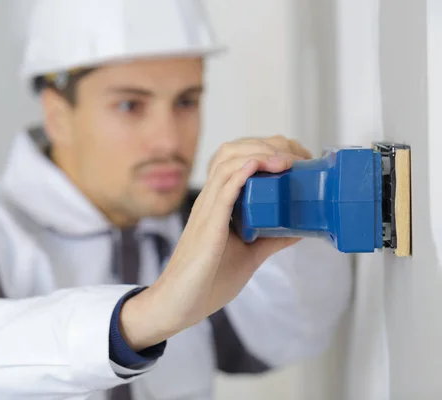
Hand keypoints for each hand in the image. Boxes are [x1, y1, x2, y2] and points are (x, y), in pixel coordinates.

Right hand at [120, 135, 312, 349]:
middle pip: (232, 151)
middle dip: (267, 144)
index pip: (238, 158)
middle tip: (297, 156)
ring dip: (259, 153)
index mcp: (218, 203)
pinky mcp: (208, 225)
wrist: (180, 304)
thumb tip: (300, 228)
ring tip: (285, 160)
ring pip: (227, 162)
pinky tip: (258, 165)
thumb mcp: (250, 255)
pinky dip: (241, 172)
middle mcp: (210, 200)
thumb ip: (271, 239)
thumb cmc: (208, 281)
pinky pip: (222, 189)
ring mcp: (207, 210)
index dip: (267, 149)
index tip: (297, 159)